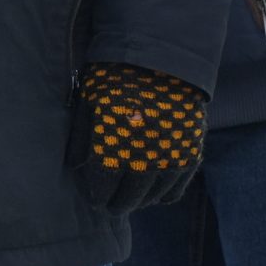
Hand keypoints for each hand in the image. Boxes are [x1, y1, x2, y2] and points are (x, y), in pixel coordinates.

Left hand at [73, 62, 205, 211]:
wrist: (162, 59)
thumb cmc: (115, 78)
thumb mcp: (89, 103)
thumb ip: (81, 138)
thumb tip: (74, 168)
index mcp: (114, 144)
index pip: (103, 187)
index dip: (96, 196)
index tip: (92, 198)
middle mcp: (145, 157)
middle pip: (129, 199)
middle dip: (116, 204)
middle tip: (108, 205)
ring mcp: (171, 158)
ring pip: (153, 197)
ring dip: (139, 201)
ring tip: (128, 198)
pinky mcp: (191, 154)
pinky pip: (175, 190)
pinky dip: (162, 195)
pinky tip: (151, 191)